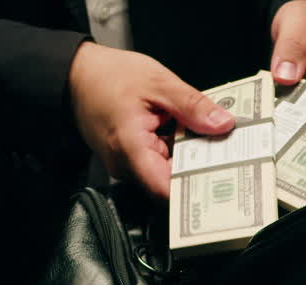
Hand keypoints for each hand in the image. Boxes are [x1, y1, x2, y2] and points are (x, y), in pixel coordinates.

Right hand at [67, 41, 235, 199]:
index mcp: (131, 148)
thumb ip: (192, 106)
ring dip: (190, 159)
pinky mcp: (128, 160)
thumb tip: (222, 124)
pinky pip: (158, 164)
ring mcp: (125, 165)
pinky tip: (191, 137)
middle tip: (229, 156)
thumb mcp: (158, 83)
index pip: (167, 189)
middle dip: (201, 170)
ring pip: (166, 173)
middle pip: (171, 182)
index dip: (196, 187)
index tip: (222, 180)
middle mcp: (125, 165)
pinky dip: (176, 151)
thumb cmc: (106, 76)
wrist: (75, 74)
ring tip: (213, 142)